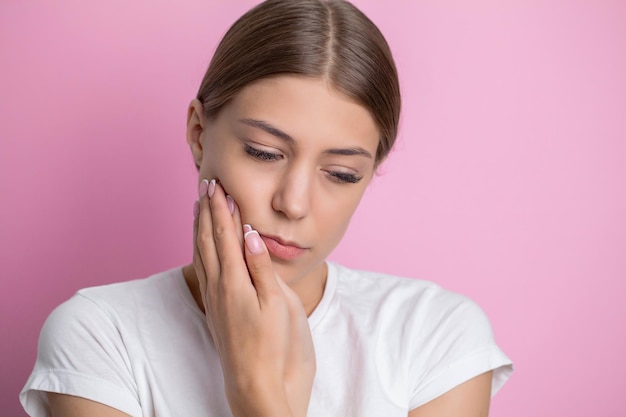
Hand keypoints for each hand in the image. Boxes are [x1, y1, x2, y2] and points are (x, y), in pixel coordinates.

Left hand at [192, 179, 314, 416]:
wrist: (257, 384)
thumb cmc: (272, 346)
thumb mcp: (276, 305)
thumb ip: (261, 267)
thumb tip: (249, 234)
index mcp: (234, 282)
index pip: (225, 236)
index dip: (221, 209)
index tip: (218, 186)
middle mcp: (218, 286)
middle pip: (207, 239)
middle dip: (206, 210)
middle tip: (205, 185)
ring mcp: (214, 297)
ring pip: (200, 252)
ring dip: (199, 226)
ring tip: (198, 206)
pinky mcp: (215, 307)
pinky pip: (201, 268)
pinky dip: (199, 248)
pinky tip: (201, 244)